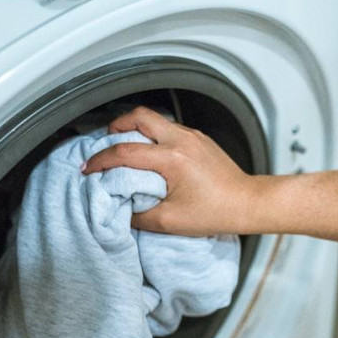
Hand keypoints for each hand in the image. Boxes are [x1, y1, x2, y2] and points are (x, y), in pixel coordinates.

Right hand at [81, 106, 255, 234]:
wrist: (248, 203)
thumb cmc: (215, 212)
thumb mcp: (170, 222)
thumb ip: (138, 215)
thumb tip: (120, 208)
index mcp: (172, 159)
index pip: (125, 151)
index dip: (101, 160)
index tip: (89, 169)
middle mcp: (182, 140)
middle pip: (139, 116)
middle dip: (116, 126)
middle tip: (105, 143)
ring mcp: (193, 136)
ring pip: (156, 120)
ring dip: (136, 129)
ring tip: (126, 148)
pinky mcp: (200, 139)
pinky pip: (170, 128)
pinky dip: (154, 136)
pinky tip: (151, 154)